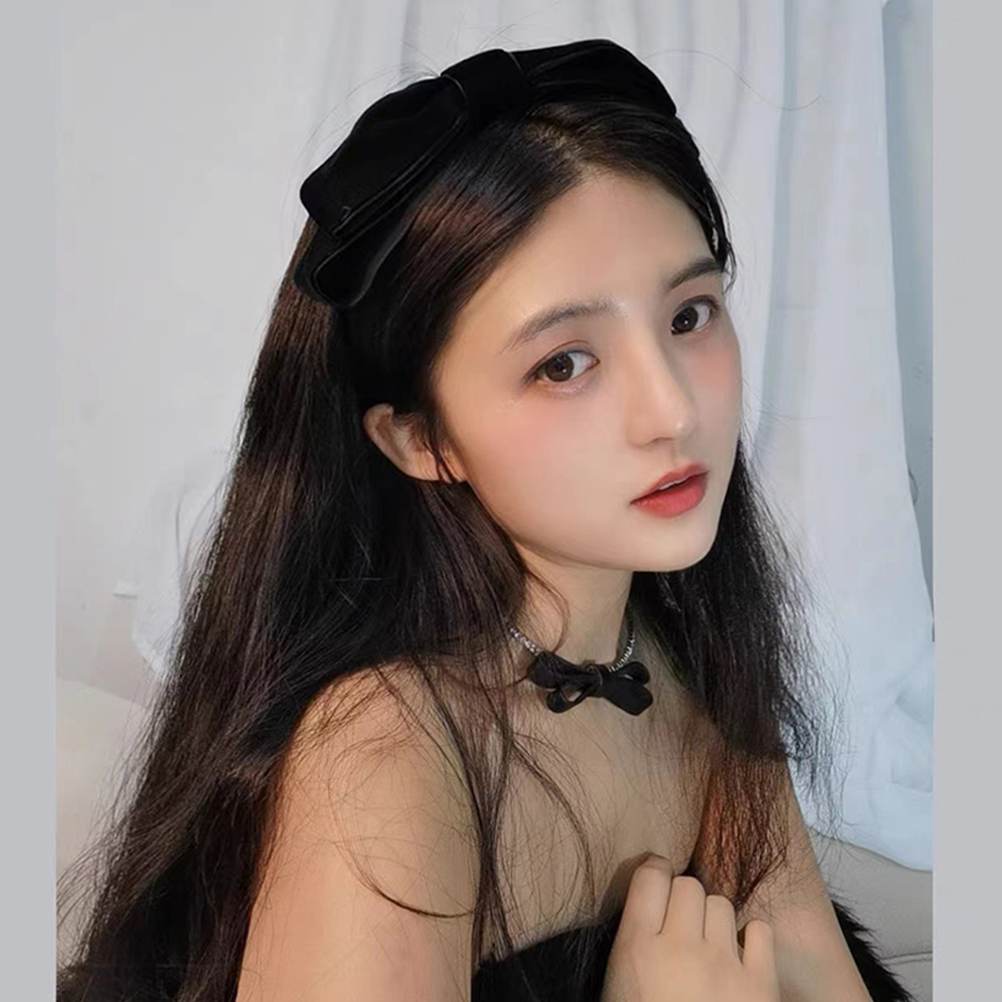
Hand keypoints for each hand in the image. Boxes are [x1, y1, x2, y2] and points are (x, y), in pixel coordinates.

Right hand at [600, 855, 778, 1001]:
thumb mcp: (616, 991)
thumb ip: (631, 947)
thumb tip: (644, 910)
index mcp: (638, 950)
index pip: (650, 876)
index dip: (654, 874)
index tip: (656, 885)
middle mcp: (681, 947)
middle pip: (688, 886)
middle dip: (684, 899)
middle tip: (681, 924)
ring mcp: (725, 965)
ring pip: (721, 903)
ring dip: (713, 918)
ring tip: (708, 944)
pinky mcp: (761, 985)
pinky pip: (759, 930)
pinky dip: (751, 938)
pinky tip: (740, 956)